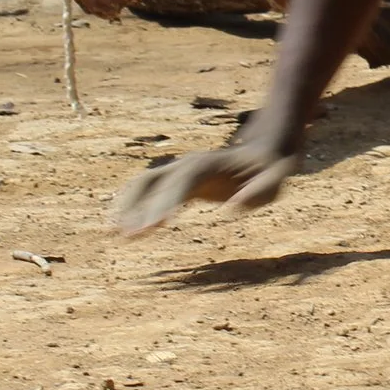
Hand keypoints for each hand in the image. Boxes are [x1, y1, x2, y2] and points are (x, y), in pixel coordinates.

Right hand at [108, 134, 298, 234]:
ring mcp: (180, 172)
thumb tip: (235, 206)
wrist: (265, 153)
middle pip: (154, 183)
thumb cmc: (271, 170)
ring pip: (144, 185)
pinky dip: (135, 207)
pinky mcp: (179, 183)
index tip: (155, 225)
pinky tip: (125, 227)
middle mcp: (187, 164)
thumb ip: (259, 192)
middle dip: (140, 208)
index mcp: (207, 164)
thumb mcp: (275, 180)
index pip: (180, 183)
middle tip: (127, 236)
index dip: (166, 202)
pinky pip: (149, 193)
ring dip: (128, 206)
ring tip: (114, 232)